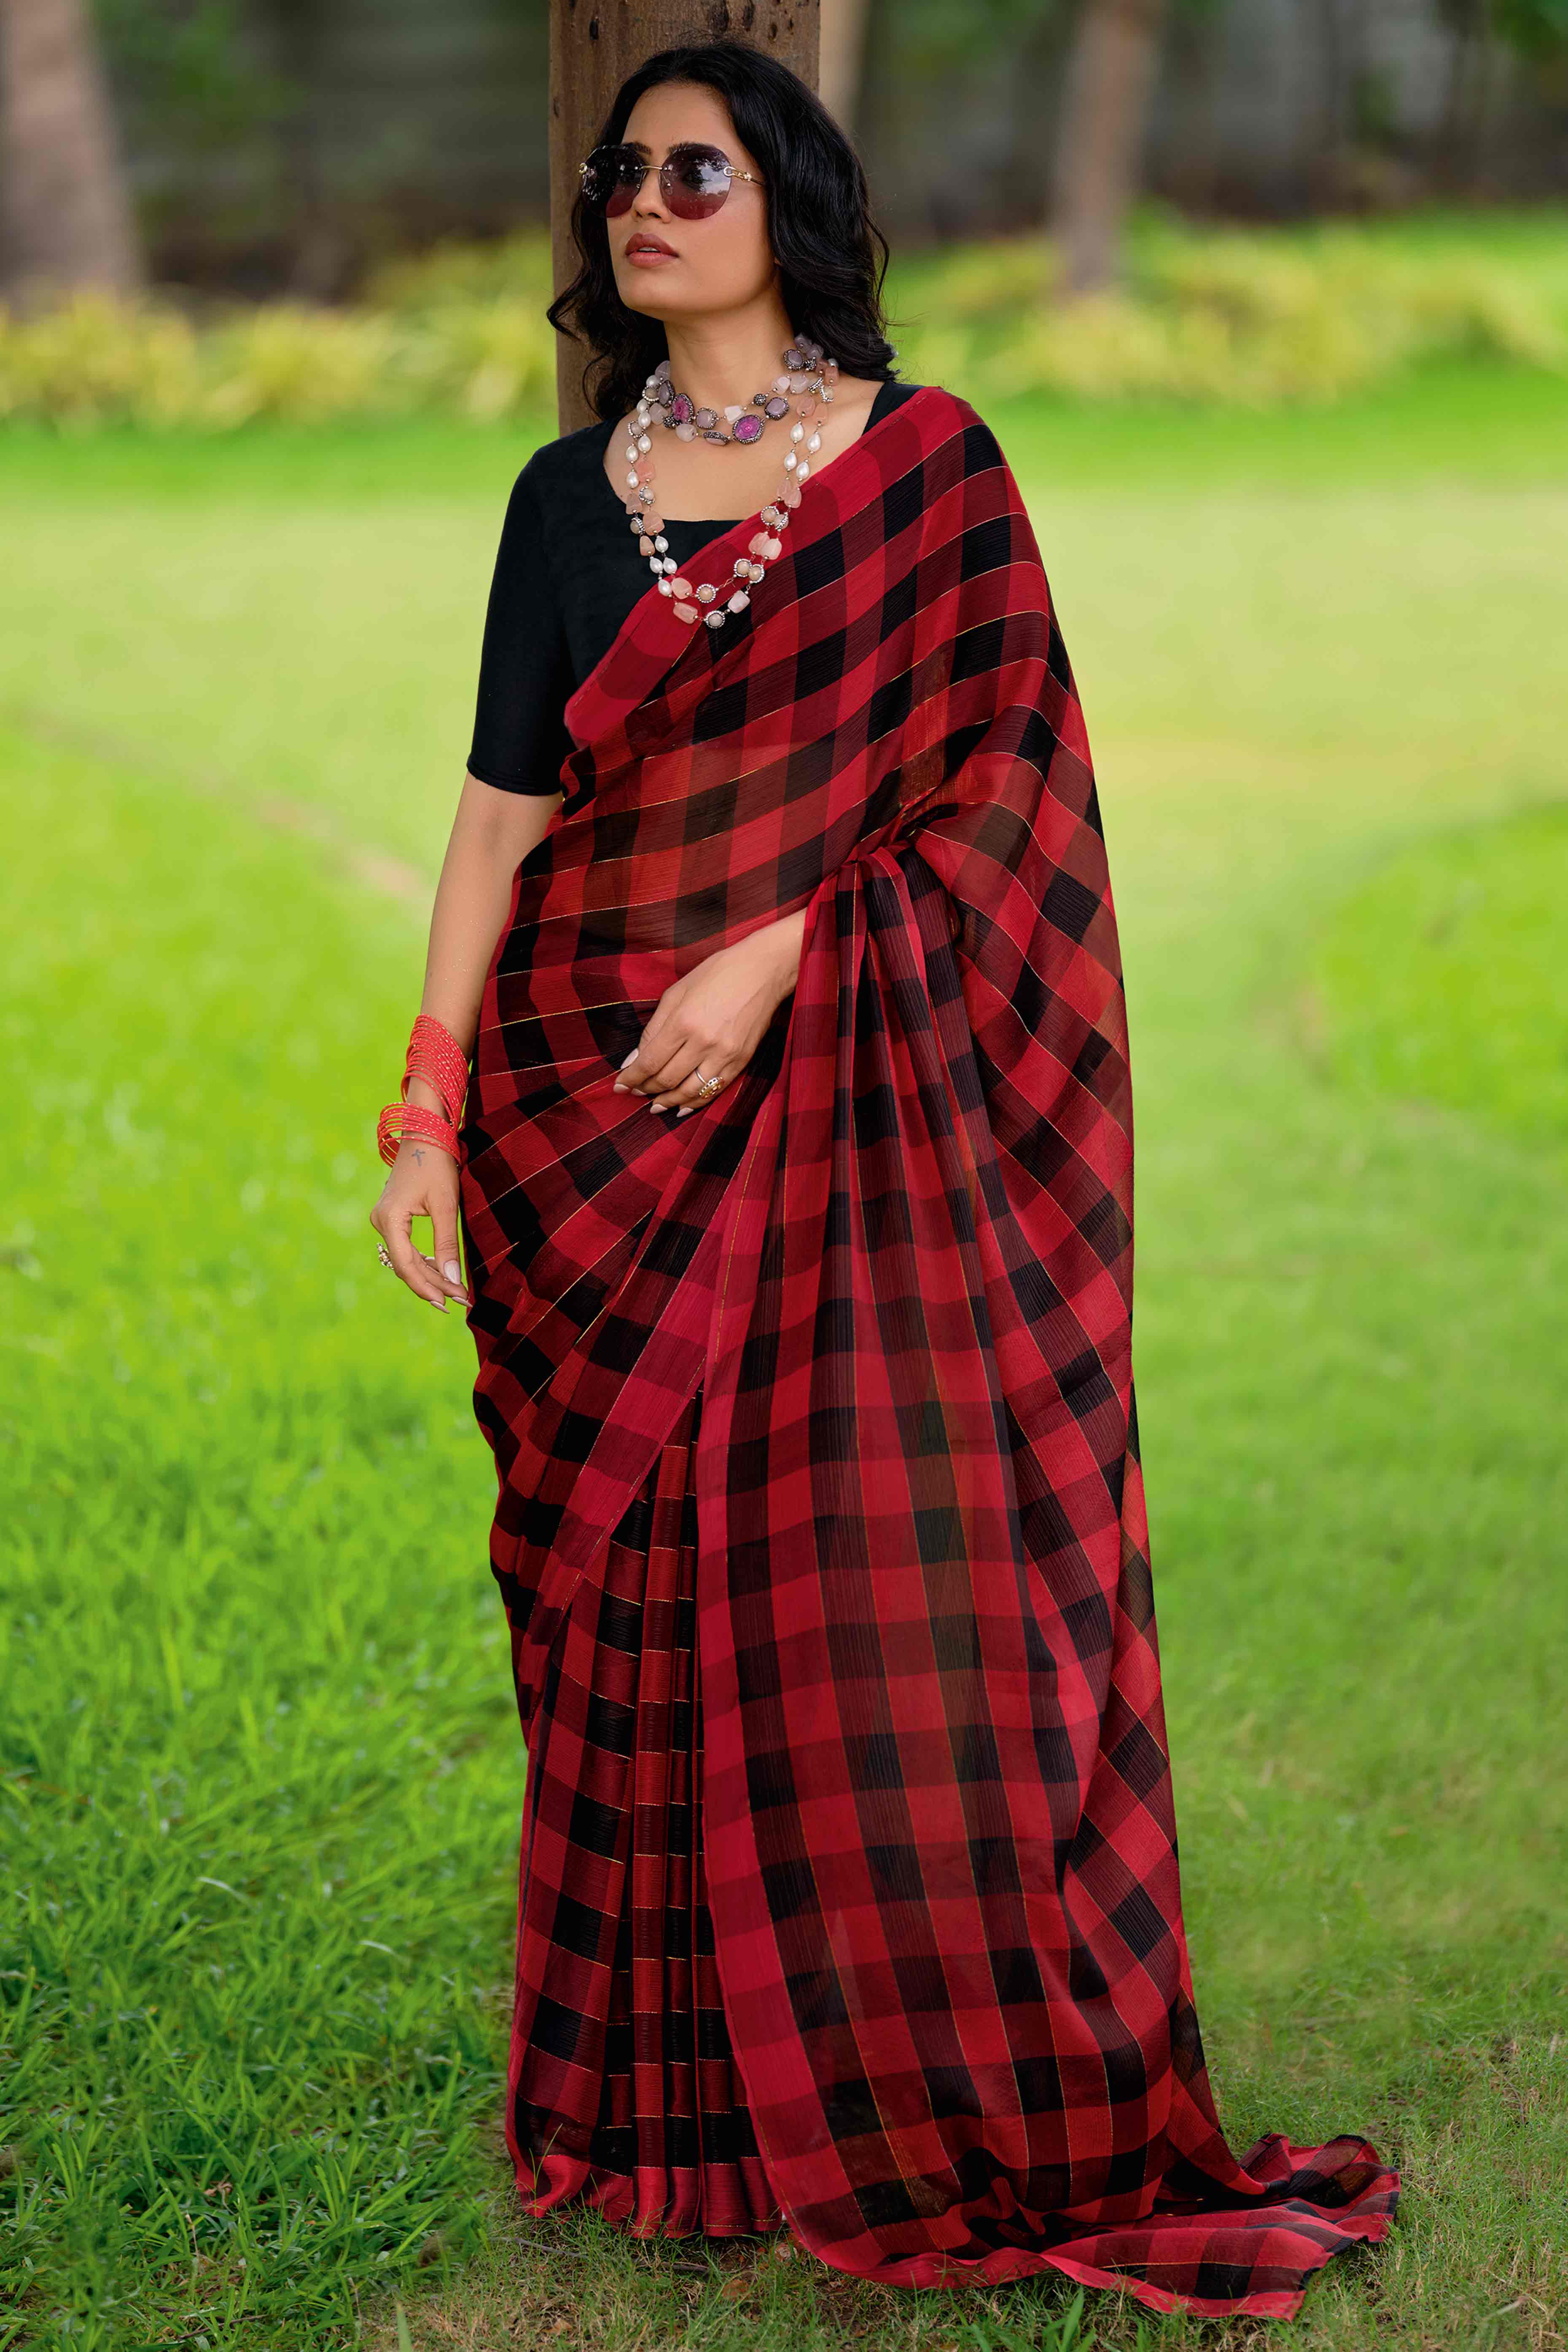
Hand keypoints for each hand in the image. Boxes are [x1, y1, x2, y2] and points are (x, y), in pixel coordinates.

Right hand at [368, 1134, 470, 1312]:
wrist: (424, 1134)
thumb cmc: (437, 1165)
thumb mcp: (446, 1206)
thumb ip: (447, 1244)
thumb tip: (452, 1280)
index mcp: (390, 1219)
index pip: (406, 1265)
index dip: (428, 1287)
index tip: (450, 1303)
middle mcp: (381, 1222)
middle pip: (406, 1265)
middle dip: (433, 1285)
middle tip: (460, 1301)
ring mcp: (384, 1220)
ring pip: (406, 1259)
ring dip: (430, 1275)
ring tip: (455, 1292)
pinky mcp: (392, 1218)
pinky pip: (406, 1248)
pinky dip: (423, 1261)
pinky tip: (441, 1273)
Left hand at [612, 915, 802, 1116]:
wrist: (763, 971)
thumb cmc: (717, 974)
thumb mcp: (677, 992)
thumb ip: (653, 1028)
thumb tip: (633, 1059)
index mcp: (683, 1021)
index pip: (650, 1061)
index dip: (632, 1078)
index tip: (619, 1085)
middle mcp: (703, 1042)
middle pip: (667, 1079)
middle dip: (646, 1090)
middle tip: (635, 1092)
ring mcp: (724, 1055)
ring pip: (690, 1092)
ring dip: (669, 1102)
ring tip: (655, 1105)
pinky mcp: (741, 1062)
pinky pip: (714, 1090)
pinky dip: (695, 1102)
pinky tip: (681, 1106)